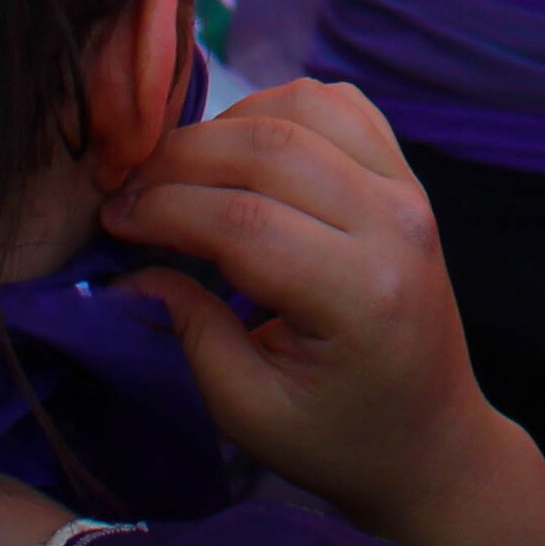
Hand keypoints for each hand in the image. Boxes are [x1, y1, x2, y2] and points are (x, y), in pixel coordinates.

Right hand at [105, 79, 517, 541]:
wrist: (433, 440)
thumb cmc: (340, 439)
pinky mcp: (408, 176)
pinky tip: (239, 149)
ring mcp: (409, 190)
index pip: (245, 221)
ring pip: (306, 106)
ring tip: (177, 171)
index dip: (164, 209)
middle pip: (272, 148)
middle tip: (126, 192)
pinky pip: (341, 105)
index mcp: (360, 293)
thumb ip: (189, 334)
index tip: (111, 220)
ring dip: (227, 124)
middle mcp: (395, 224)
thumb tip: (126, 273)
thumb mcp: (250, 412)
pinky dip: (279, 109)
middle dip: (179, 159)